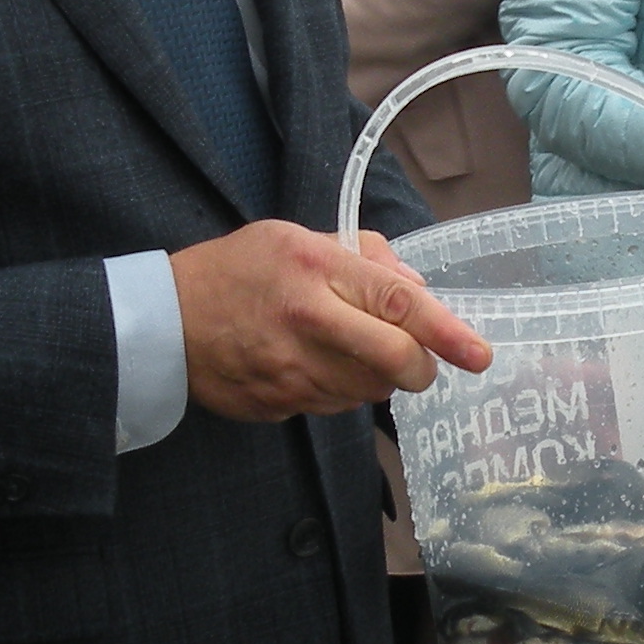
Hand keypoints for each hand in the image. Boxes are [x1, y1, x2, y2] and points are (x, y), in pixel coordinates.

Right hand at [170, 223, 490, 421]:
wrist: (164, 323)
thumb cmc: (235, 271)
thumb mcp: (296, 238)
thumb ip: (364, 256)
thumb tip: (418, 290)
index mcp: (316, 268)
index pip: (399, 304)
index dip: (447, 332)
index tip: (479, 354)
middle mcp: (308, 321)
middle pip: (395, 360)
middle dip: (423, 367)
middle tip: (422, 362)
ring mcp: (292, 370)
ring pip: (370, 389)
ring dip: (378, 376)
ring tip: (347, 348)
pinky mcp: (279, 405)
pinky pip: (335, 405)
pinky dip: (343, 390)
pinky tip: (317, 365)